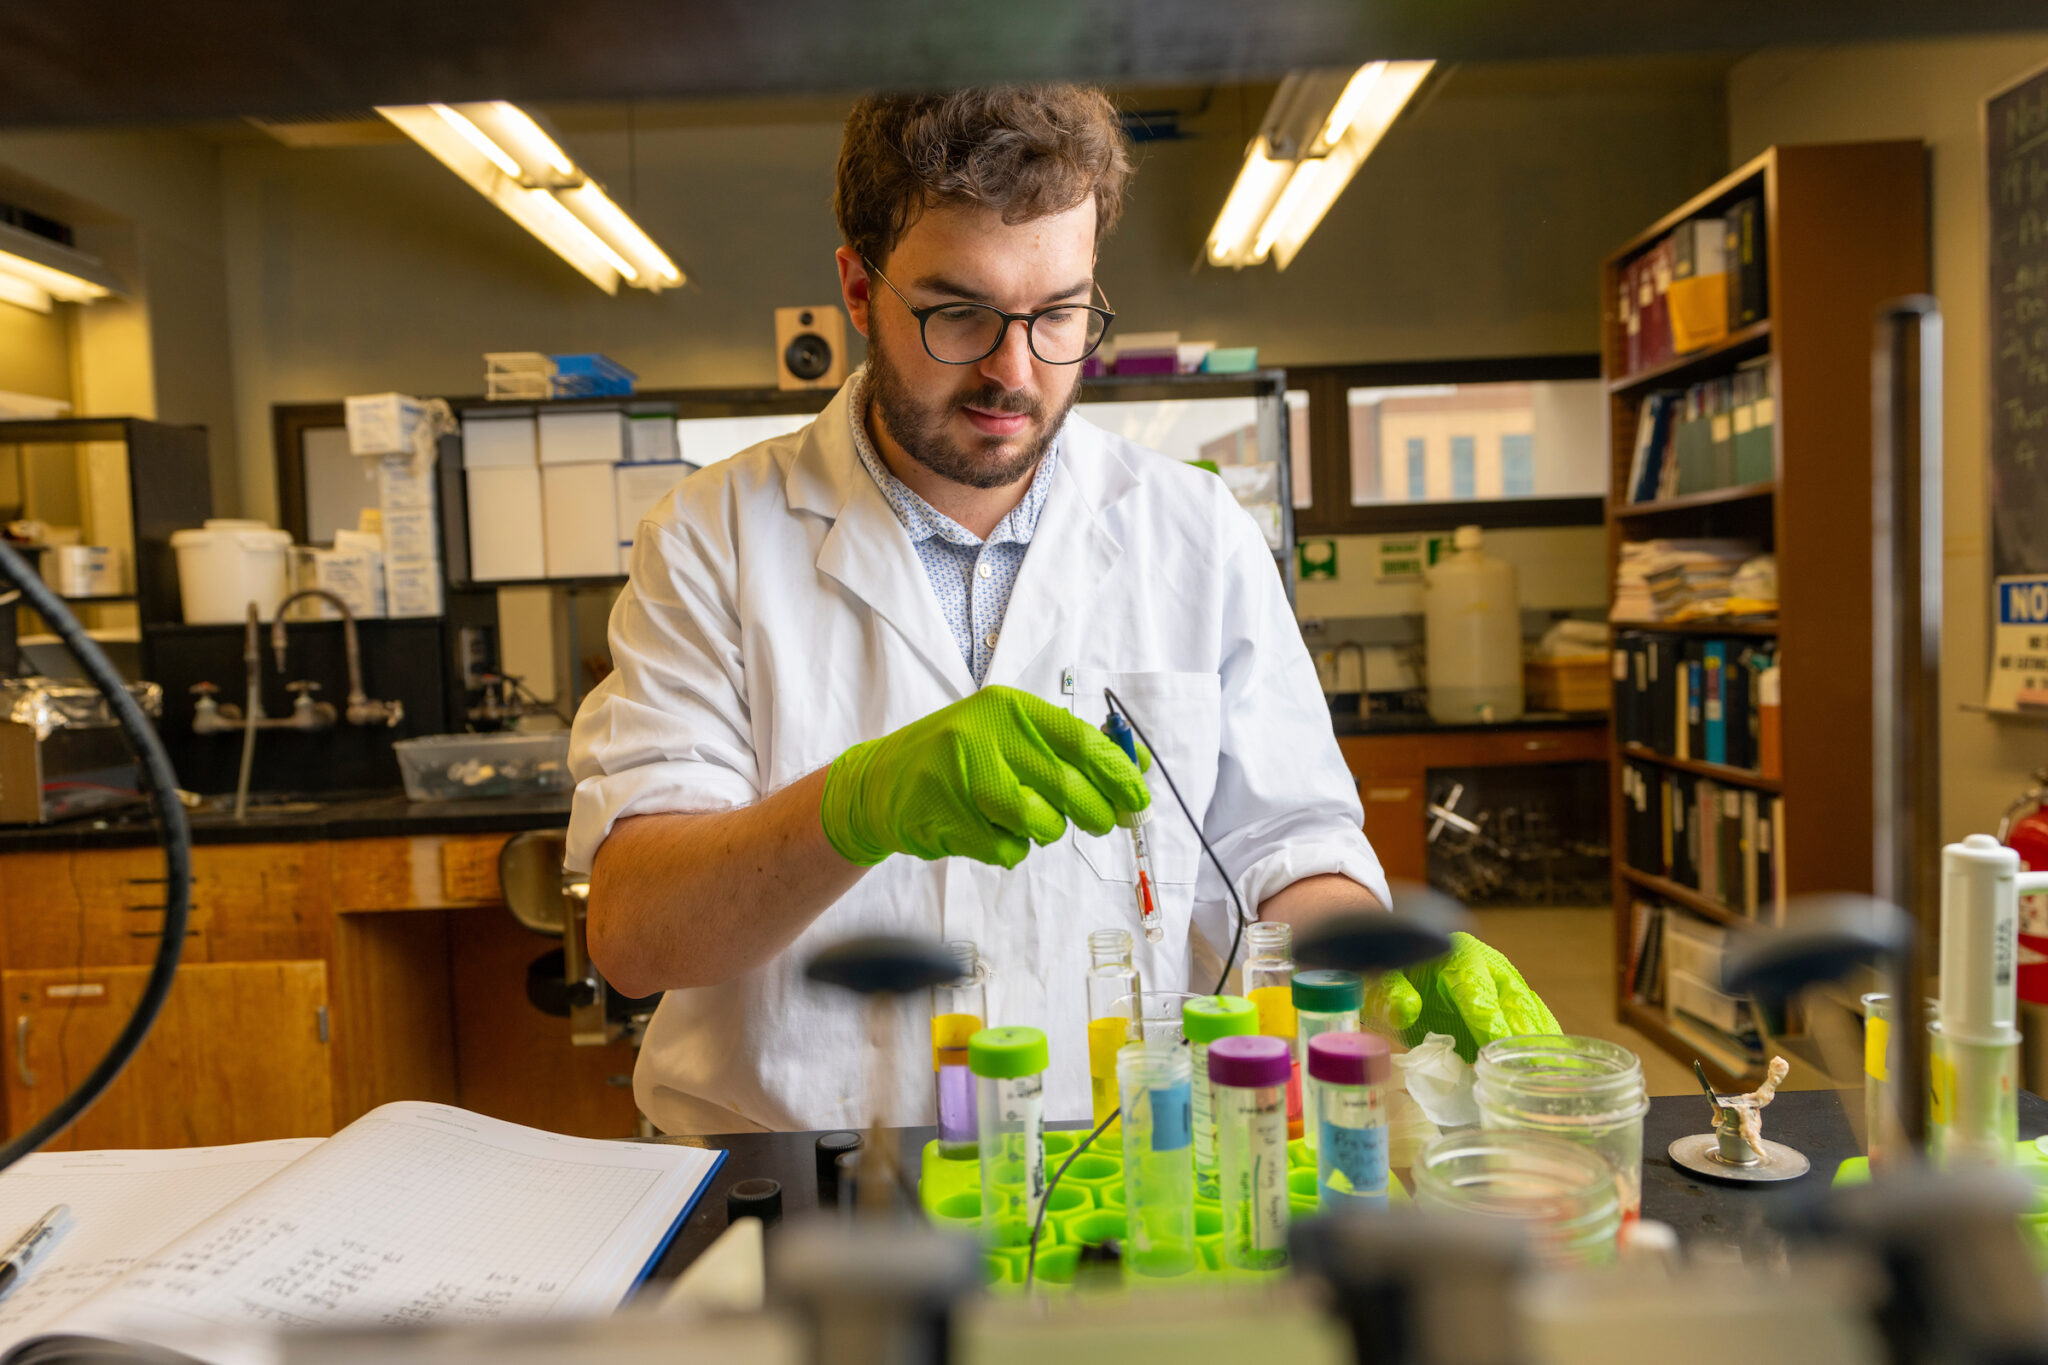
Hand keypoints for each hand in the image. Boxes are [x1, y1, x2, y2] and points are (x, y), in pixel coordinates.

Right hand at [819, 686, 1149, 868]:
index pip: (1080, 739)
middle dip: (1097, 812)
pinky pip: (1008, 850)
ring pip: (1038, 823)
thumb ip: (1068, 748)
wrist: (882, 782)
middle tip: (1105, 821)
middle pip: (1066, 785)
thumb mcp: (1009, 734)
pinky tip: (989, 830)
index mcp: (1008, 708)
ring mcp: (962, 778)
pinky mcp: (948, 819)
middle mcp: (984, 735)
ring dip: (1046, 831)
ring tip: (1028, 819)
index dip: (1118, 773)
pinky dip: (1011, 849)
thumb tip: (1135, 769)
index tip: (1139, 796)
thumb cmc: (960, 757)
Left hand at [1363, 931, 1558, 1061]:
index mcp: (1457, 954)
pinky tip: (1555, 1069)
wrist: (1407, 961)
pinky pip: (1533, 1022)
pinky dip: (1544, 1044)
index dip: (1486, 1015)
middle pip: (1512, 998)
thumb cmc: (1396, 972)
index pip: (1475, 986)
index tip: (1494, 1040)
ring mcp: (1505, 986)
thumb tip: (1407, 1010)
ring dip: (1541, 1040)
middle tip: (1532, 1064)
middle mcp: (1490, 966)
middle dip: (1522, 1031)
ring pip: (1530, 1010)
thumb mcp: (1383, 979)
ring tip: (1552, 1071)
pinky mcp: (1511, 1006)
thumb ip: (1393, 992)